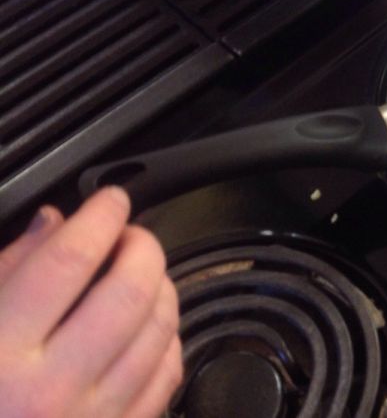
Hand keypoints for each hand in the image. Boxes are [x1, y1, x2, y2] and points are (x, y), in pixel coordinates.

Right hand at [0, 188, 182, 417]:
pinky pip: (166, 376)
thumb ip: (4, 273)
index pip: (69, 260)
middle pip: (130, 291)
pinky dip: (167, 338)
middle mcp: (49, 389)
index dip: (100, 216)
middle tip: (130, 234)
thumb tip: (54, 225)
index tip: (110, 200)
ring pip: (160, 329)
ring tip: (142, 273)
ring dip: (162, 287)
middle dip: (143, 246)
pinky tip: (148, 326)